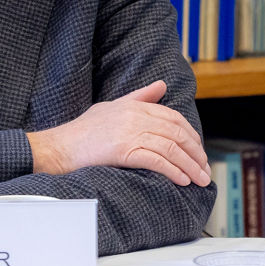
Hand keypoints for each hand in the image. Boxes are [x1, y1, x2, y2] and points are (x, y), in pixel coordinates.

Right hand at [28, 81, 210, 186]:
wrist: (58, 147)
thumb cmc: (83, 131)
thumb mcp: (113, 107)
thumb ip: (140, 97)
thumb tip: (162, 85)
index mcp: (135, 106)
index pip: (174, 118)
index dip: (191, 135)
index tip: (199, 151)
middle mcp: (135, 116)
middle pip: (177, 133)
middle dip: (196, 153)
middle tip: (206, 169)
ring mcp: (130, 132)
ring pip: (171, 148)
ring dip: (190, 166)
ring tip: (201, 179)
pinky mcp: (123, 150)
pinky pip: (156, 160)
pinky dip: (173, 171)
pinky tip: (183, 180)